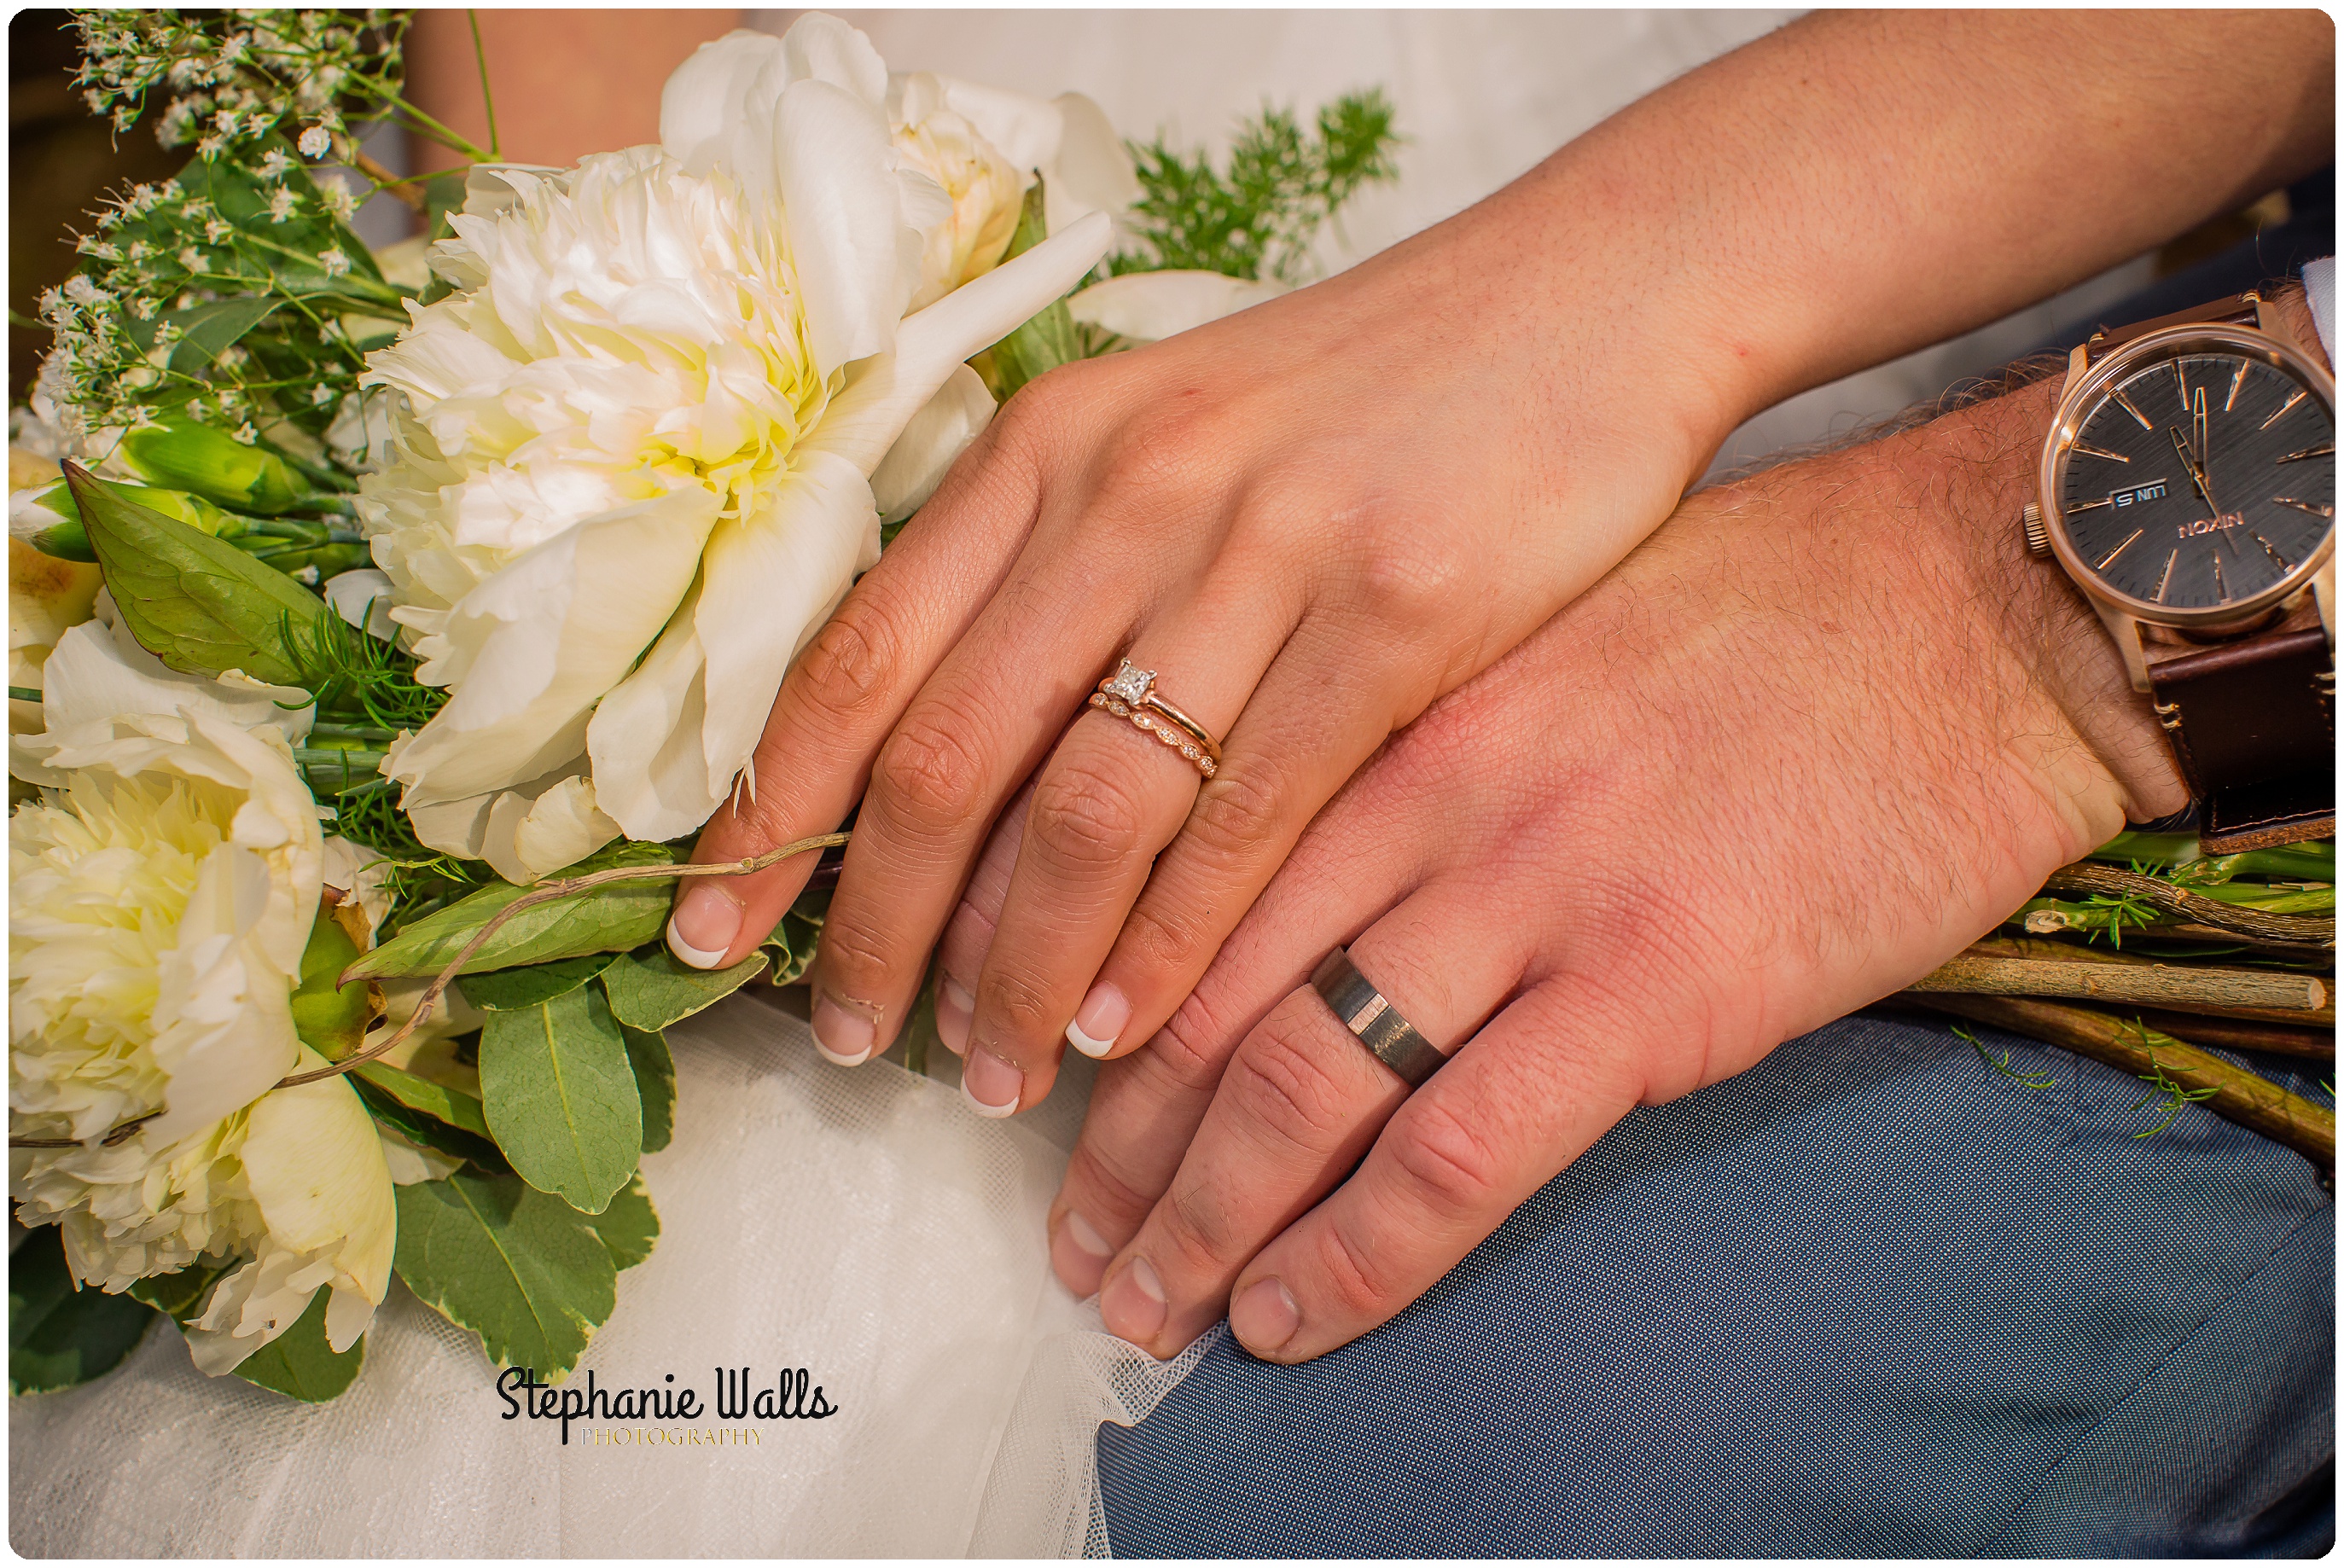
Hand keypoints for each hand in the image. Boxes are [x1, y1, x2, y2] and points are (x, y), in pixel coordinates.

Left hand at [667, 11, 2328, 1112]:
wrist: (1581, 305)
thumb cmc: (1356, 397)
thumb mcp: (1162, 435)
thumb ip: (1042, 569)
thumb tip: (923, 756)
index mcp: (1046, 448)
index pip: (858, 652)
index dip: (775, 808)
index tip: (716, 928)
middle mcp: (1126, 493)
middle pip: (951, 753)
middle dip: (884, 923)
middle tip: (855, 1042)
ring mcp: (1258, 556)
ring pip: (1090, 807)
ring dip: (1023, 961)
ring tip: (994, 1069)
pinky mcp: (1391, 617)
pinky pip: (1246, 817)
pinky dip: (1175, 937)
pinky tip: (1131, 1021)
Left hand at [942, 372, 2190, 1360]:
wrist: (1972, 602)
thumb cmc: (1768, 607)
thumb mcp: (1533, 628)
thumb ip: (1403, 735)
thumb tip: (1297, 859)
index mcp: (1384, 704)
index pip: (1174, 873)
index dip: (1083, 1000)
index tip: (1037, 1084)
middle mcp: (1423, 797)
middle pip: (1198, 993)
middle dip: (1110, 1141)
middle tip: (1065, 1235)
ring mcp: (1531, 893)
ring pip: (1293, 1085)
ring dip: (1196, 1218)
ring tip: (1141, 1300)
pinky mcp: (1648, 988)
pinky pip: (1455, 1155)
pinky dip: (1354, 1257)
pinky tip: (1289, 1315)